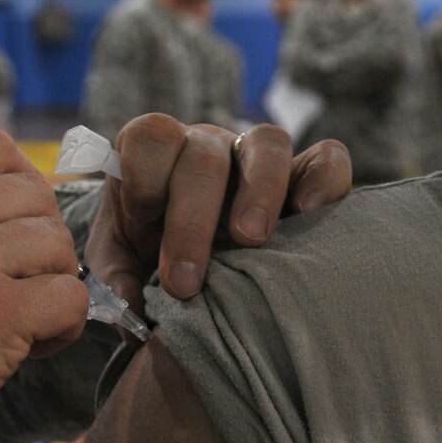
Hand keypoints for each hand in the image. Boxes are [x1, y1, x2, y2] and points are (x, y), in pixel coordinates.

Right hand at [0, 129, 88, 442]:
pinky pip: (72, 297)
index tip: (10, 235)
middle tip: (15, 292)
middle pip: (36, 197)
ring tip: (19, 324)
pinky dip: (63, 328)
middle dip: (39, 247)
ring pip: (59, 247)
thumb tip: (13, 194)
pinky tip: (29, 351)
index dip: (21, 189)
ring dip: (52, 288)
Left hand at [85, 115, 352, 309]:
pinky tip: (310, 214)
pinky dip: (323, 179)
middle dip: (193, 219)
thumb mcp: (119, 265)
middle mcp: (206, 145)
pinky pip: (326, 159)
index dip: (145, 177)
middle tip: (187, 282)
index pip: (150, 137)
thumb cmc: (148, 253)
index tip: (141, 227)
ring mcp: (256, 156)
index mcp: (155, 156)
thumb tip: (129, 305)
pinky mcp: (303, 176)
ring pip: (268, 143)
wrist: (188, 260)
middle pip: (204, 155)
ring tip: (251, 241)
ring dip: (259, 191)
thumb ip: (115, 281)